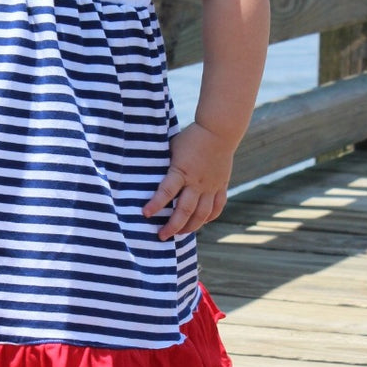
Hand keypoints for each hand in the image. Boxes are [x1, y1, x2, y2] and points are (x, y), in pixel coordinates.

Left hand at [143, 122, 232, 240]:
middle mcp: (197, 182)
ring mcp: (211, 186)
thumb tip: (146, 176)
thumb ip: (164, 164)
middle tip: (161, 236)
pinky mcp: (221, 186)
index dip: (155, 204)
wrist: (218, 131)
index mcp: (182, 171)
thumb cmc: (190, 137)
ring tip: (179, 234)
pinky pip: (216, 208)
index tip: (145, 214)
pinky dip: (208, 218)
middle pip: (185, 210)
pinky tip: (199, 223)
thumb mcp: (172, 148)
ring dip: (190, 227)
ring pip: (201, 214)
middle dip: (172, 226)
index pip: (166, 191)